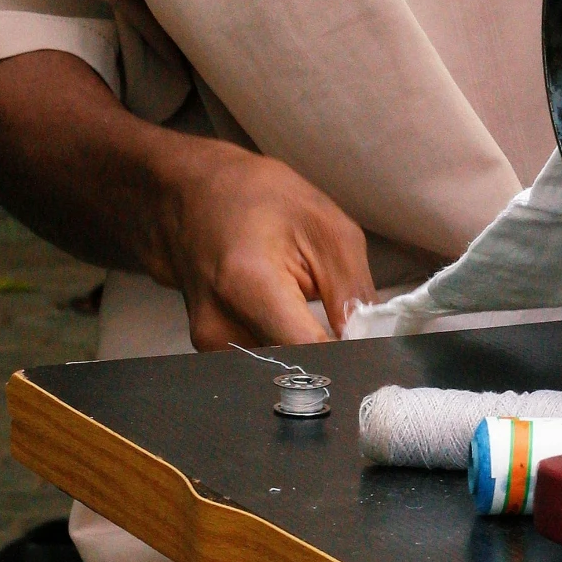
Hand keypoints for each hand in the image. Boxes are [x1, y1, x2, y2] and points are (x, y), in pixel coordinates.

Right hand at [155, 140, 376, 352]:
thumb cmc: (255, 196)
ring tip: (310, 306)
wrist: (188, 193)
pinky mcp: (208, 349)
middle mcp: (218, 326)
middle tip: (349, 326)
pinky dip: (284, 345)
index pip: (308, 353)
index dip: (347, 356)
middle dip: (329, 354)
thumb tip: (374, 341)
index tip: (372, 349)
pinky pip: (261, 359)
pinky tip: (287, 313)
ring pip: (279, 368)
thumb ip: (352, 291)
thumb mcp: (323, 225)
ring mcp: (207, 342)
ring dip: (306, 350)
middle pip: (293, 367)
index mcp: (247, 286)